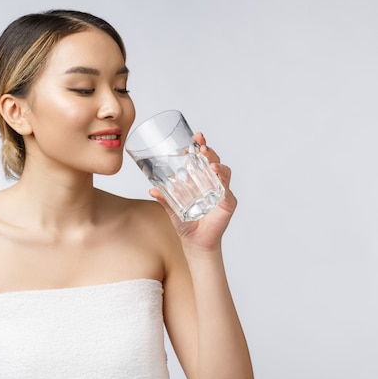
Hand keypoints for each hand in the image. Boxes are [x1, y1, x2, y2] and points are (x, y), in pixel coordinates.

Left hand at [149, 132, 236, 251]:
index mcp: (199, 180)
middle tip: (201, 144)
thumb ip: (164, 198)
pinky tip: (216, 174)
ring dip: (216, 163)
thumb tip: (152, 189)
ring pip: (223, 171)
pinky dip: (222, 180)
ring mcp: (221, 191)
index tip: (195, 137)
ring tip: (208, 160)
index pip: (202, 159)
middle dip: (209, 150)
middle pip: (214, 160)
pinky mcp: (227, 202)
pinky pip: (227, 189)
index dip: (200, 146)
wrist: (194, 242)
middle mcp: (212, 183)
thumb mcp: (171, 209)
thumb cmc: (185, 223)